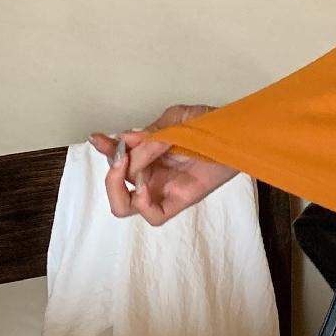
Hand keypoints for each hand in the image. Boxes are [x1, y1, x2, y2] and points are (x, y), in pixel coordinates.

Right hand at [88, 104, 236, 226]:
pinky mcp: (181, 200)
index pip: (119, 158)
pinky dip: (143, 206)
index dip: (104, 150)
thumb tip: (124, 143)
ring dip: (120, 189)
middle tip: (120, 157)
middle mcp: (152, 173)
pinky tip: (145, 189)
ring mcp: (165, 188)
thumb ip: (151, 133)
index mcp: (149, 153)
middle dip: (110, 173)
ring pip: (127, 206)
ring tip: (131, 171)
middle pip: (117, 186)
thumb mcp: (177, 119)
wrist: (238, 132)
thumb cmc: (211, 124)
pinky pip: (155, 216)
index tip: (96, 138)